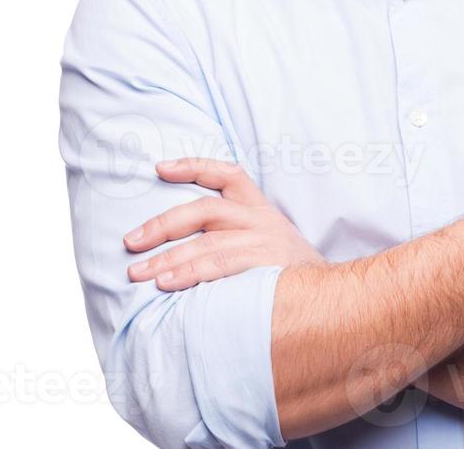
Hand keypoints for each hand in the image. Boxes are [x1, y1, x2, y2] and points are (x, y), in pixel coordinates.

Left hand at [123, 158, 326, 290]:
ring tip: (138, 273)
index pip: (228, 174)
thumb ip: (235, 236)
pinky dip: (189, 273)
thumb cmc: (289, 274)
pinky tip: (166, 284)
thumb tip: (180, 243)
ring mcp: (265, 242)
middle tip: (130, 241)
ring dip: (167, 258)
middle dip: (162, 225)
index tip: (159, 168)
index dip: (193, 166)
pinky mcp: (266, 266)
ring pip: (207, 242)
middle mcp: (262, 220)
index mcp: (261, 209)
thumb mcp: (270, 242)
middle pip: (206, 209)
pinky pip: (220, 266)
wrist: (333, 298)